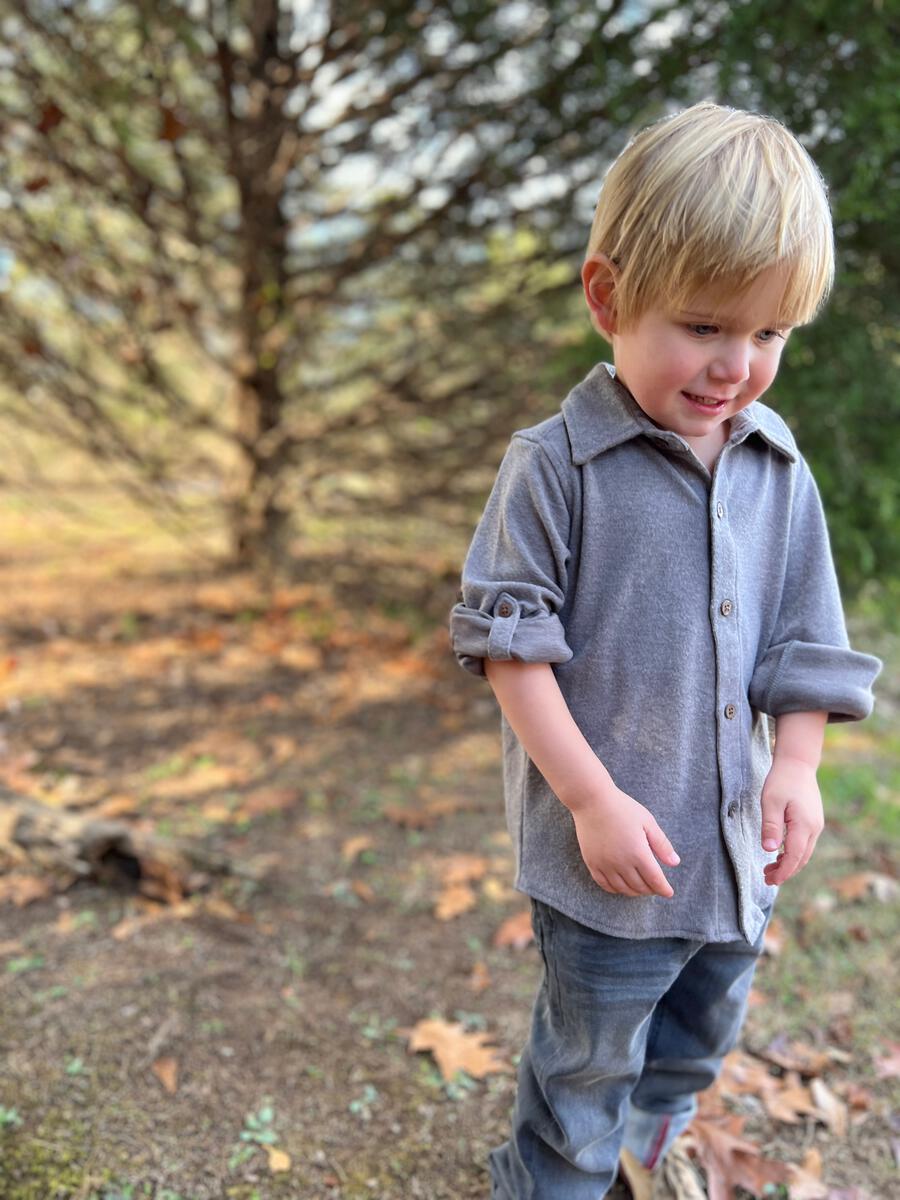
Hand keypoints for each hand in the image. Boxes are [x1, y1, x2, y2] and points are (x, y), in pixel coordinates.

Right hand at [570, 787, 679, 897]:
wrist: (591, 801)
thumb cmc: (622, 808)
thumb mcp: (647, 822)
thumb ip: (662, 844)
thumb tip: (675, 863)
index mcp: (638, 853)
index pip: (655, 880)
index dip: (663, 889)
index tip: (668, 892)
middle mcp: (621, 863)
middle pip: (640, 887)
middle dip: (651, 890)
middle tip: (656, 887)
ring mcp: (605, 864)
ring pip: (623, 889)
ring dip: (635, 892)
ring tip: (641, 888)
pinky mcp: (592, 863)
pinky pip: (604, 884)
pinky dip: (615, 889)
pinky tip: (621, 887)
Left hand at [760, 756, 823, 885]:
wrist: (798, 763)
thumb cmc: (782, 780)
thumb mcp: (770, 802)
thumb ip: (771, 826)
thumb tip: (770, 850)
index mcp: (804, 825)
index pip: (794, 857)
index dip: (783, 872)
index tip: (770, 881)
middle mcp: (814, 828)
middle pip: (801, 859)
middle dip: (785, 872)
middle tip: (766, 879)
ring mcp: (816, 825)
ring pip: (804, 852)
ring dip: (789, 863)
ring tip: (769, 869)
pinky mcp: (813, 821)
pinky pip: (805, 843)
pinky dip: (793, 853)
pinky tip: (780, 854)